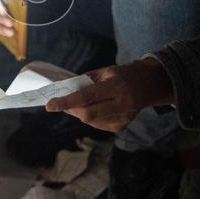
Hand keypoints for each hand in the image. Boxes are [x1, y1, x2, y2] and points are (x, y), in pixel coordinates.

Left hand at [44, 57, 175, 131]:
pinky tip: (97, 107)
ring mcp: (123, 118)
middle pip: (87, 115)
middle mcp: (122, 104)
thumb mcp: (105, 71)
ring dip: (80, 112)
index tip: (50, 105)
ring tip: (85, 101)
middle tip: (61, 104)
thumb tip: (65, 92)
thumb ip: (86, 82)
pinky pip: (97, 124)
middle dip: (71, 110)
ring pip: (90, 121)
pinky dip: (90, 116)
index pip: (87, 97)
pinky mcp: (121, 126)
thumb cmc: (123, 74)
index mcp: (117, 86)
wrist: (149, 85)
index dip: (66, 102)